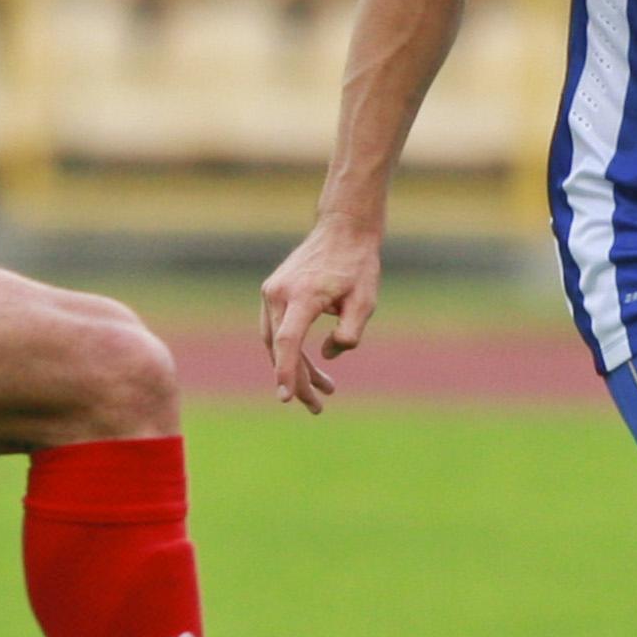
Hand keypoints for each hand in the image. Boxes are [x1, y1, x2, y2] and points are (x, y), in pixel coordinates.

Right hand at [258, 220, 380, 415]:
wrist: (343, 228)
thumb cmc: (358, 265)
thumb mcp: (365, 302)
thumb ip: (349, 335)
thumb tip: (325, 356)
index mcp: (302, 295)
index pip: (287, 342)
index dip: (287, 372)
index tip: (287, 398)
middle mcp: (279, 293)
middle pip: (280, 348)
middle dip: (297, 381)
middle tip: (318, 408)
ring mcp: (272, 292)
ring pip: (276, 342)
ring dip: (296, 368)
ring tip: (325, 391)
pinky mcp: (273, 292)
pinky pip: (278, 330)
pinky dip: (291, 350)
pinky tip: (314, 366)